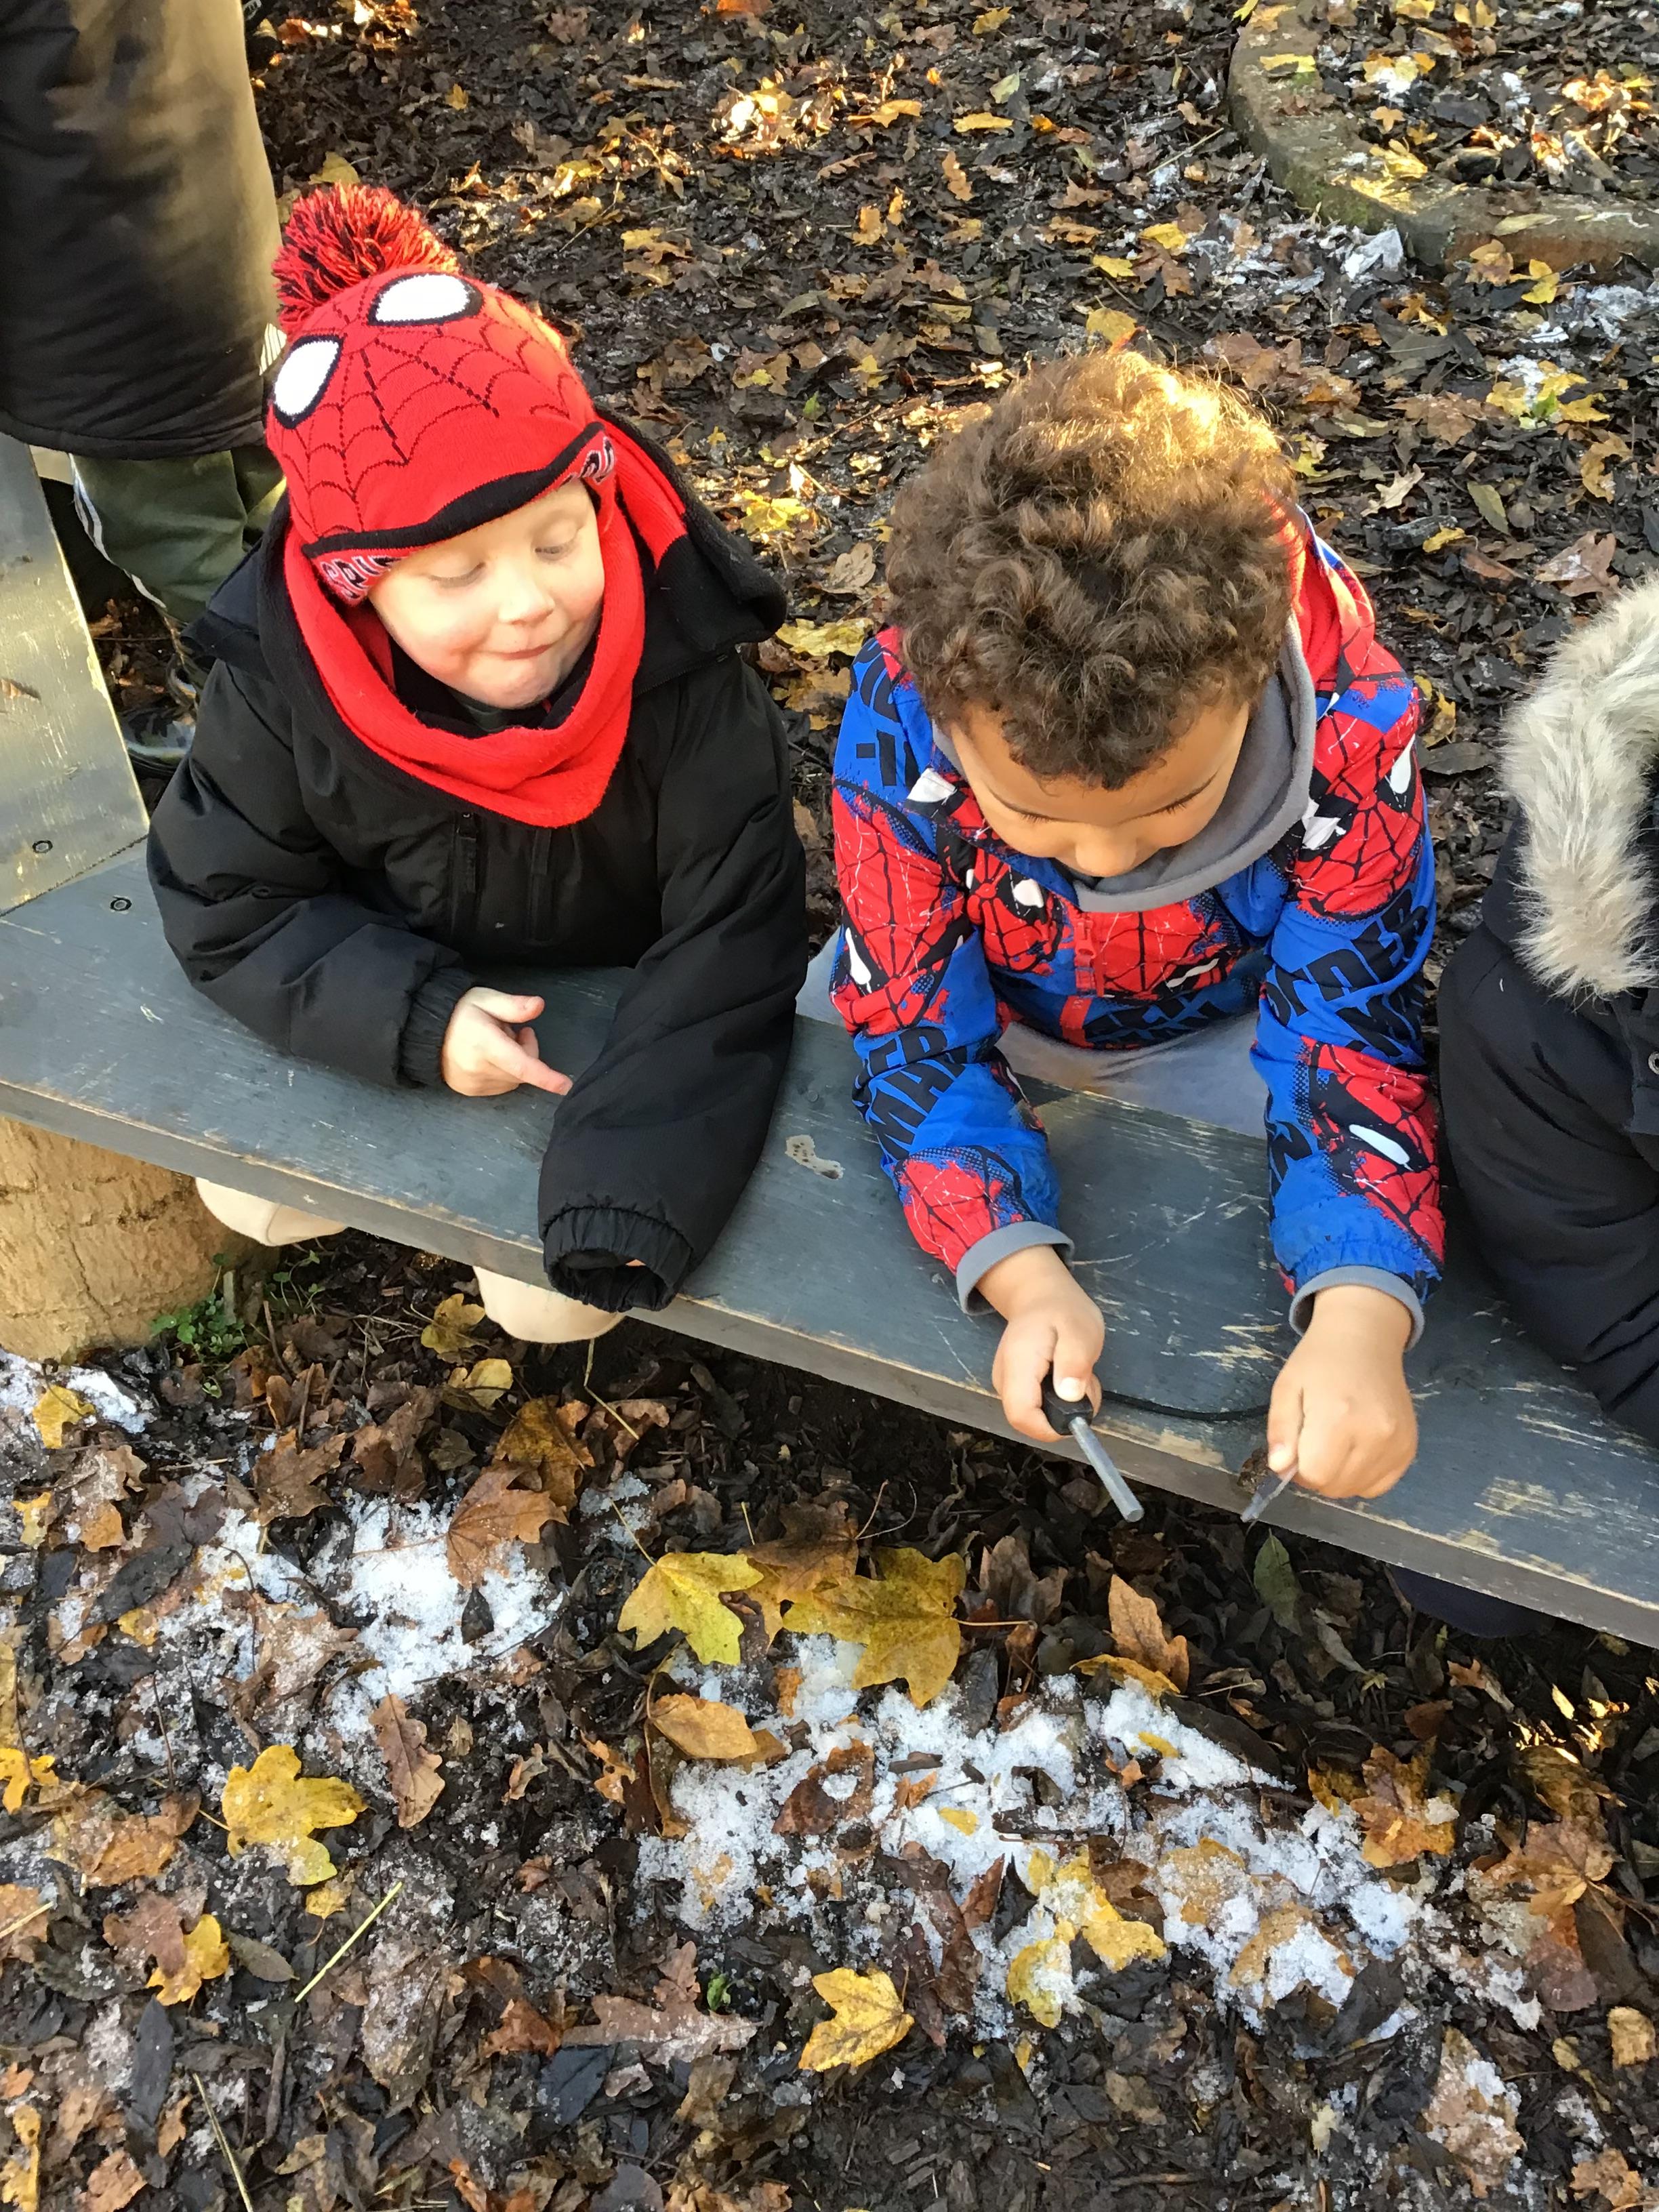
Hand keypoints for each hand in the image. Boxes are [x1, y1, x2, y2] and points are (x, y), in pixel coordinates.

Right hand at [440, 989, 570, 1097]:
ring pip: (515, 1080)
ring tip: (499, 1043)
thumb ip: (513, 1005)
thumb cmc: (460, 1012)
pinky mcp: (471, 1091)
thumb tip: (539, 1005)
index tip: (565, 1086)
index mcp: (484, 1043)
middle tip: (517, 1032)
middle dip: (529, 1051)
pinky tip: (491, 1057)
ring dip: (517, 1063)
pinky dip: (506, 1074)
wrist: (427, 1031)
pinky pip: (502, 1086)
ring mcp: (474, 1083)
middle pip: (523, 1070)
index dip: (544, 1076)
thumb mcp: (486, 999)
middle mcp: (478, 1068)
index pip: (520, 1064)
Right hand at [980, 1244, 1103, 1444]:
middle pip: (1029, 1420)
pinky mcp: (1014, 1387)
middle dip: (1064, 1414)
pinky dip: (1059, 1400)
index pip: (1022, 1416)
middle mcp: (1003, 1380)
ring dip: (1065, 1407)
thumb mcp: (1080, 1331)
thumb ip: (1074, 1362)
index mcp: (1017, 1365)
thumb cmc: (1063, 1311)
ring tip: (1080, 1375)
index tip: (1079, 1411)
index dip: (1051, 1427)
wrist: (1040, 1296)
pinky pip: (1037, 1408)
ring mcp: (1006, 1385)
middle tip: (1086, 1383)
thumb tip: (1070, 1396)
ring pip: (1035, 1417)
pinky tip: (1068, 1376)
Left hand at [1267, 1283, 1415, 1499]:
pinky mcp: (1409, 1447)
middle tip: (1315, 1442)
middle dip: (1317, 1473)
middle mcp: (1374, 1435)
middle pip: (1336, 1486)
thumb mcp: (1286, 1388)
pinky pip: (1381, 1485)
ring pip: (1358, 1489)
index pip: (1315, 1475)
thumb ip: (1281, 1431)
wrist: (1364, 1339)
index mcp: (1338, 1418)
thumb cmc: (1319, 1362)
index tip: (1297, 1448)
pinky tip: (1357, 1450)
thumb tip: (1279, 1468)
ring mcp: (1397, 1443)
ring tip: (1336, 1442)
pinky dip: (1363, 1476)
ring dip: (1340, 1476)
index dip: (1298, 1469)